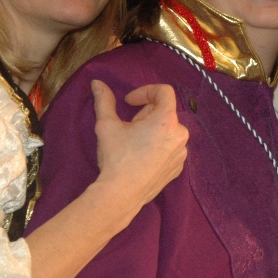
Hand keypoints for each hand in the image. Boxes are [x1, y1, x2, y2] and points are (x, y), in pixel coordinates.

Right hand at [91, 79, 188, 206]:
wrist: (122, 194)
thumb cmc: (116, 158)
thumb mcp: (106, 125)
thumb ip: (104, 101)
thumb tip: (96, 83)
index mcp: (166, 120)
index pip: (164, 92)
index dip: (145, 91)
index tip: (130, 102)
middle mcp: (180, 134)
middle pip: (165, 111)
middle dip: (145, 113)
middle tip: (128, 126)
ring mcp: (181, 152)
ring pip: (168, 130)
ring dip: (152, 129)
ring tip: (134, 142)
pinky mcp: (179, 166)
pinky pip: (171, 147)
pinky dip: (158, 145)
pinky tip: (142, 155)